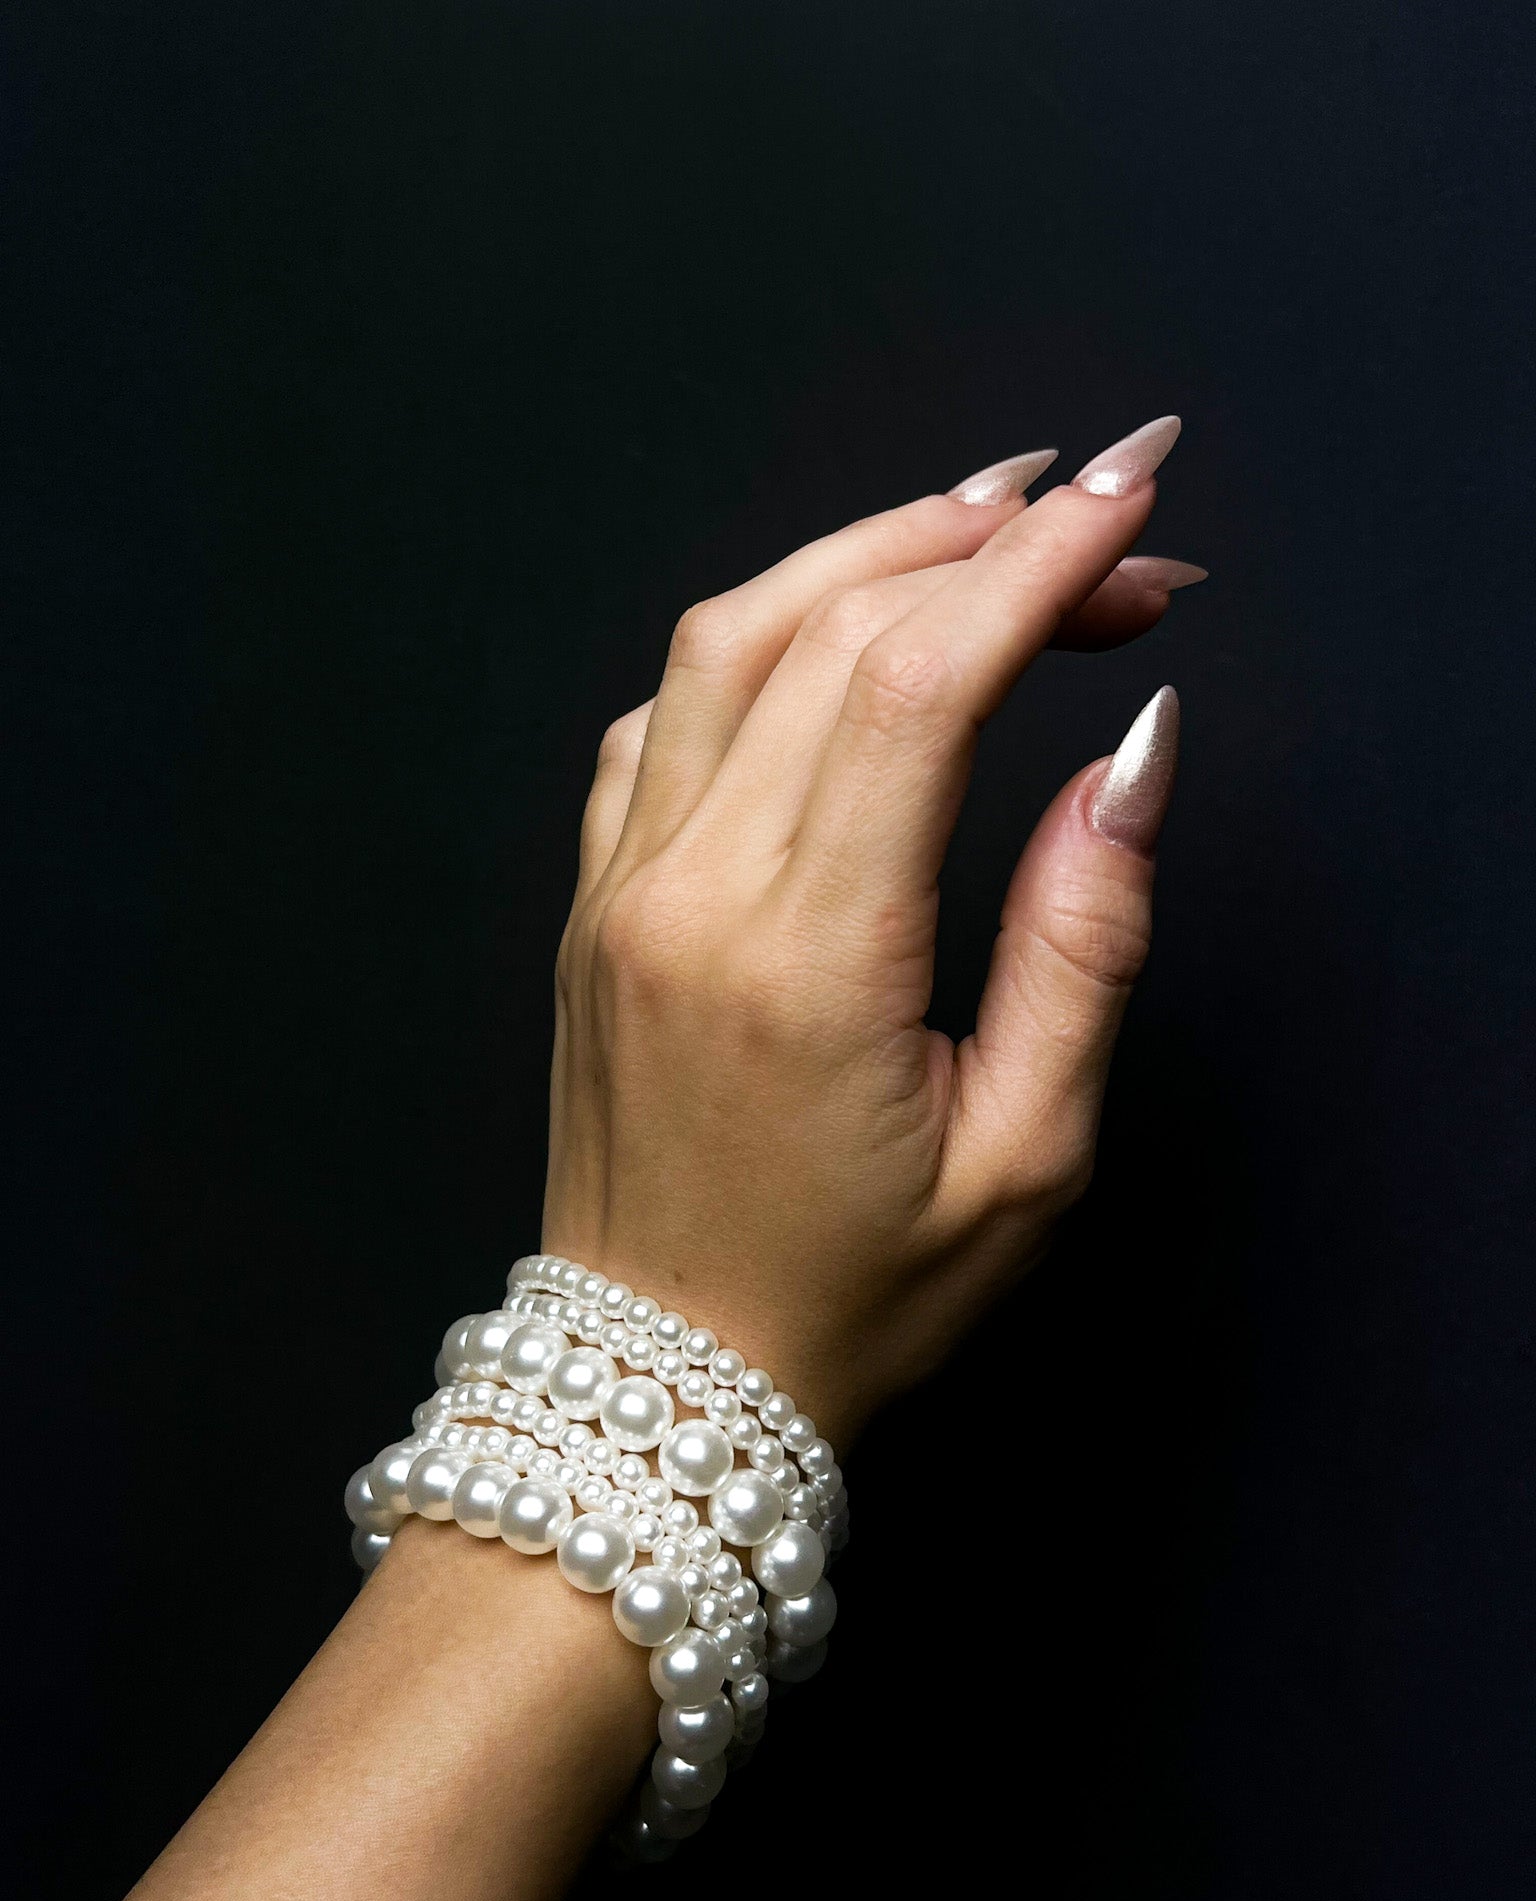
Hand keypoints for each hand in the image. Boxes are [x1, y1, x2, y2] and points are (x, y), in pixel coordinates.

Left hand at [545, 419, 1198, 1443]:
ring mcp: (623, 891)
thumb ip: (1083, 942)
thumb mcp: (1024, 1157)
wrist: (661, 1379)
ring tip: (983, 522)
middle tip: (1105, 531)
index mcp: (807, 962)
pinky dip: (756, 641)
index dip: (1039, 565)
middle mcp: (694, 897)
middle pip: (833, 629)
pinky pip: (660, 717)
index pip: (923, 684)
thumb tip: (1133, 757)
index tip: (1131, 496)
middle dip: (986, 545)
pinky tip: (835, 640)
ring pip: (728, 640)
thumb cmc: (850, 1297)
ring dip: (864, 554)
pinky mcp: (595, 905)